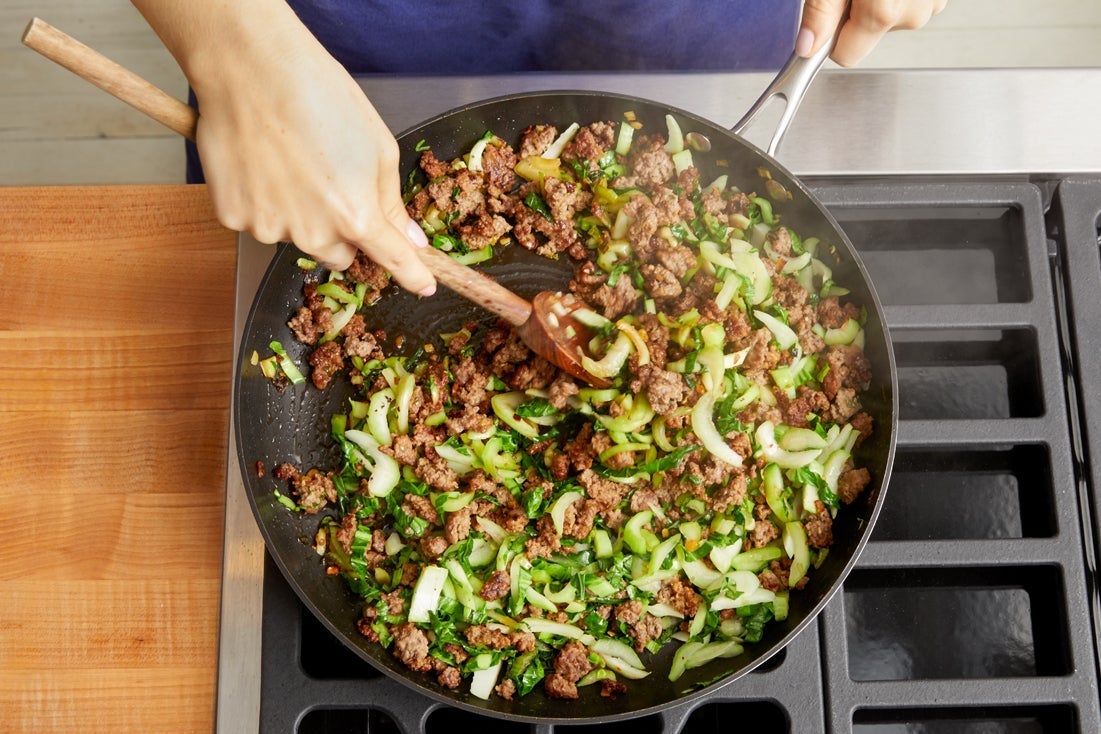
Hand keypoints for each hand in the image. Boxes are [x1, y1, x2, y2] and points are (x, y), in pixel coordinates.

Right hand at [132, 0, 434, 294]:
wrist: (251, 69)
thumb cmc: (320, 97)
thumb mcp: (378, 147)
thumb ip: (391, 201)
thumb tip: (409, 238)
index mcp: (357, 216)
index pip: (393, 260)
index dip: (412, 274)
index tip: (425, 284)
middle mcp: (314, 232)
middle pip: (339, 255)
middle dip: (341, 232)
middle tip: (330, 185)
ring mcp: (270, 228)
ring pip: (297, 238)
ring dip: (299, 214)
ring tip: (290, 162)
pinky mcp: (234, 217)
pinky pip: (258, 221)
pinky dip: (262, 201)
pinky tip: (261, 164)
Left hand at [797, 0, 947, 66]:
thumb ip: (820, 12)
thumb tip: (807, 49)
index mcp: (884, 11)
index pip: (845, 56)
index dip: (831, 37)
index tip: (826, 19)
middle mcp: (913, 13)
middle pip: (868, 38)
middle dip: (856, 15)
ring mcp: (931, 3)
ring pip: (890, 21)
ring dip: (879, 1)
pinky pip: (908, 5)